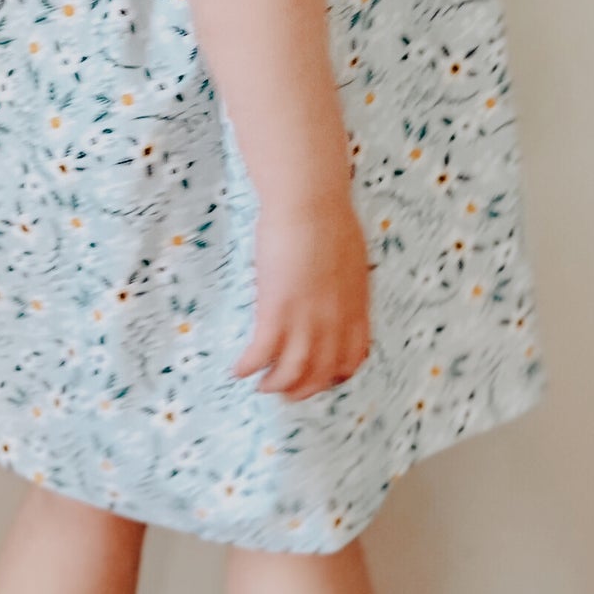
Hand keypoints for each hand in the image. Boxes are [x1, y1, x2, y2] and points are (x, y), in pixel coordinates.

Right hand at [232, 195, 372, 399]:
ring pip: (292, 374)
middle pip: (321, 375)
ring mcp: (306, 319)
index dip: (335, 375)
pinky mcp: (277, 310)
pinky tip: (238, 369)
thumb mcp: (351, 261)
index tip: (319, 376)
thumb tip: (335, 290)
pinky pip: (261, 353)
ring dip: (275, 385)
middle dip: (302, 389)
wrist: (311, 202)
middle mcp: (334, 323)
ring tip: (260, 385)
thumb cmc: (329, 219)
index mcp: (355, 310)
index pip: (352, 359)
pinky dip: (248, 366)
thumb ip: (345, 286)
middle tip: (284, 390)